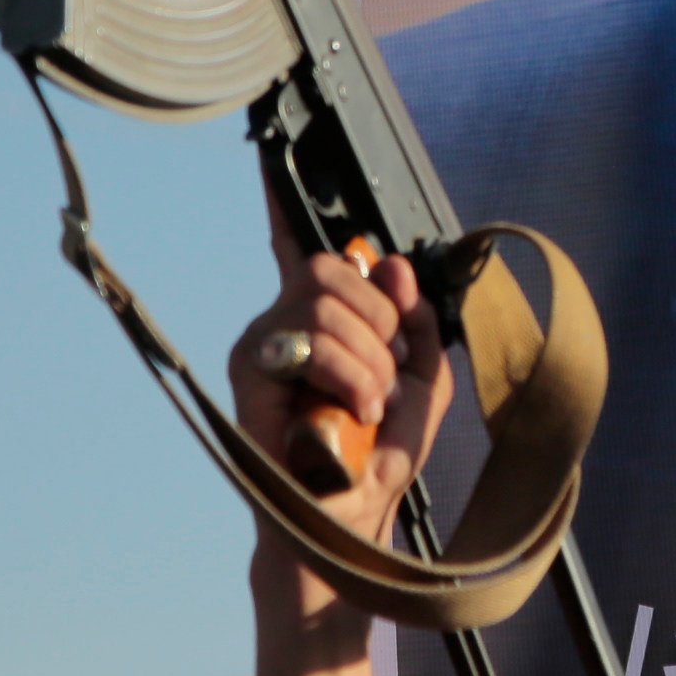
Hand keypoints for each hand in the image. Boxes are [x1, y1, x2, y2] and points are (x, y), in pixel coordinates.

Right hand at [232, 201, 452, 634]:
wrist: (352, 517)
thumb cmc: (379, 456)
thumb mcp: (423, 382)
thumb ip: (417, 320)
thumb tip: (390, 263)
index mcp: (323, 319)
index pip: (298, 246)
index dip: (283, 201)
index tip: (269, 159)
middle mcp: (284, 323)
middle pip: (332, 268)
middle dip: (379, 321)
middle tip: (383, 379)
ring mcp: (263, 346)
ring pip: (328, 301)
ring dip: (370, 360)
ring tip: (368, 406)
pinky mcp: (251, 371)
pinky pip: (313, 339)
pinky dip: (350, 375)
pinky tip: (350, 411)